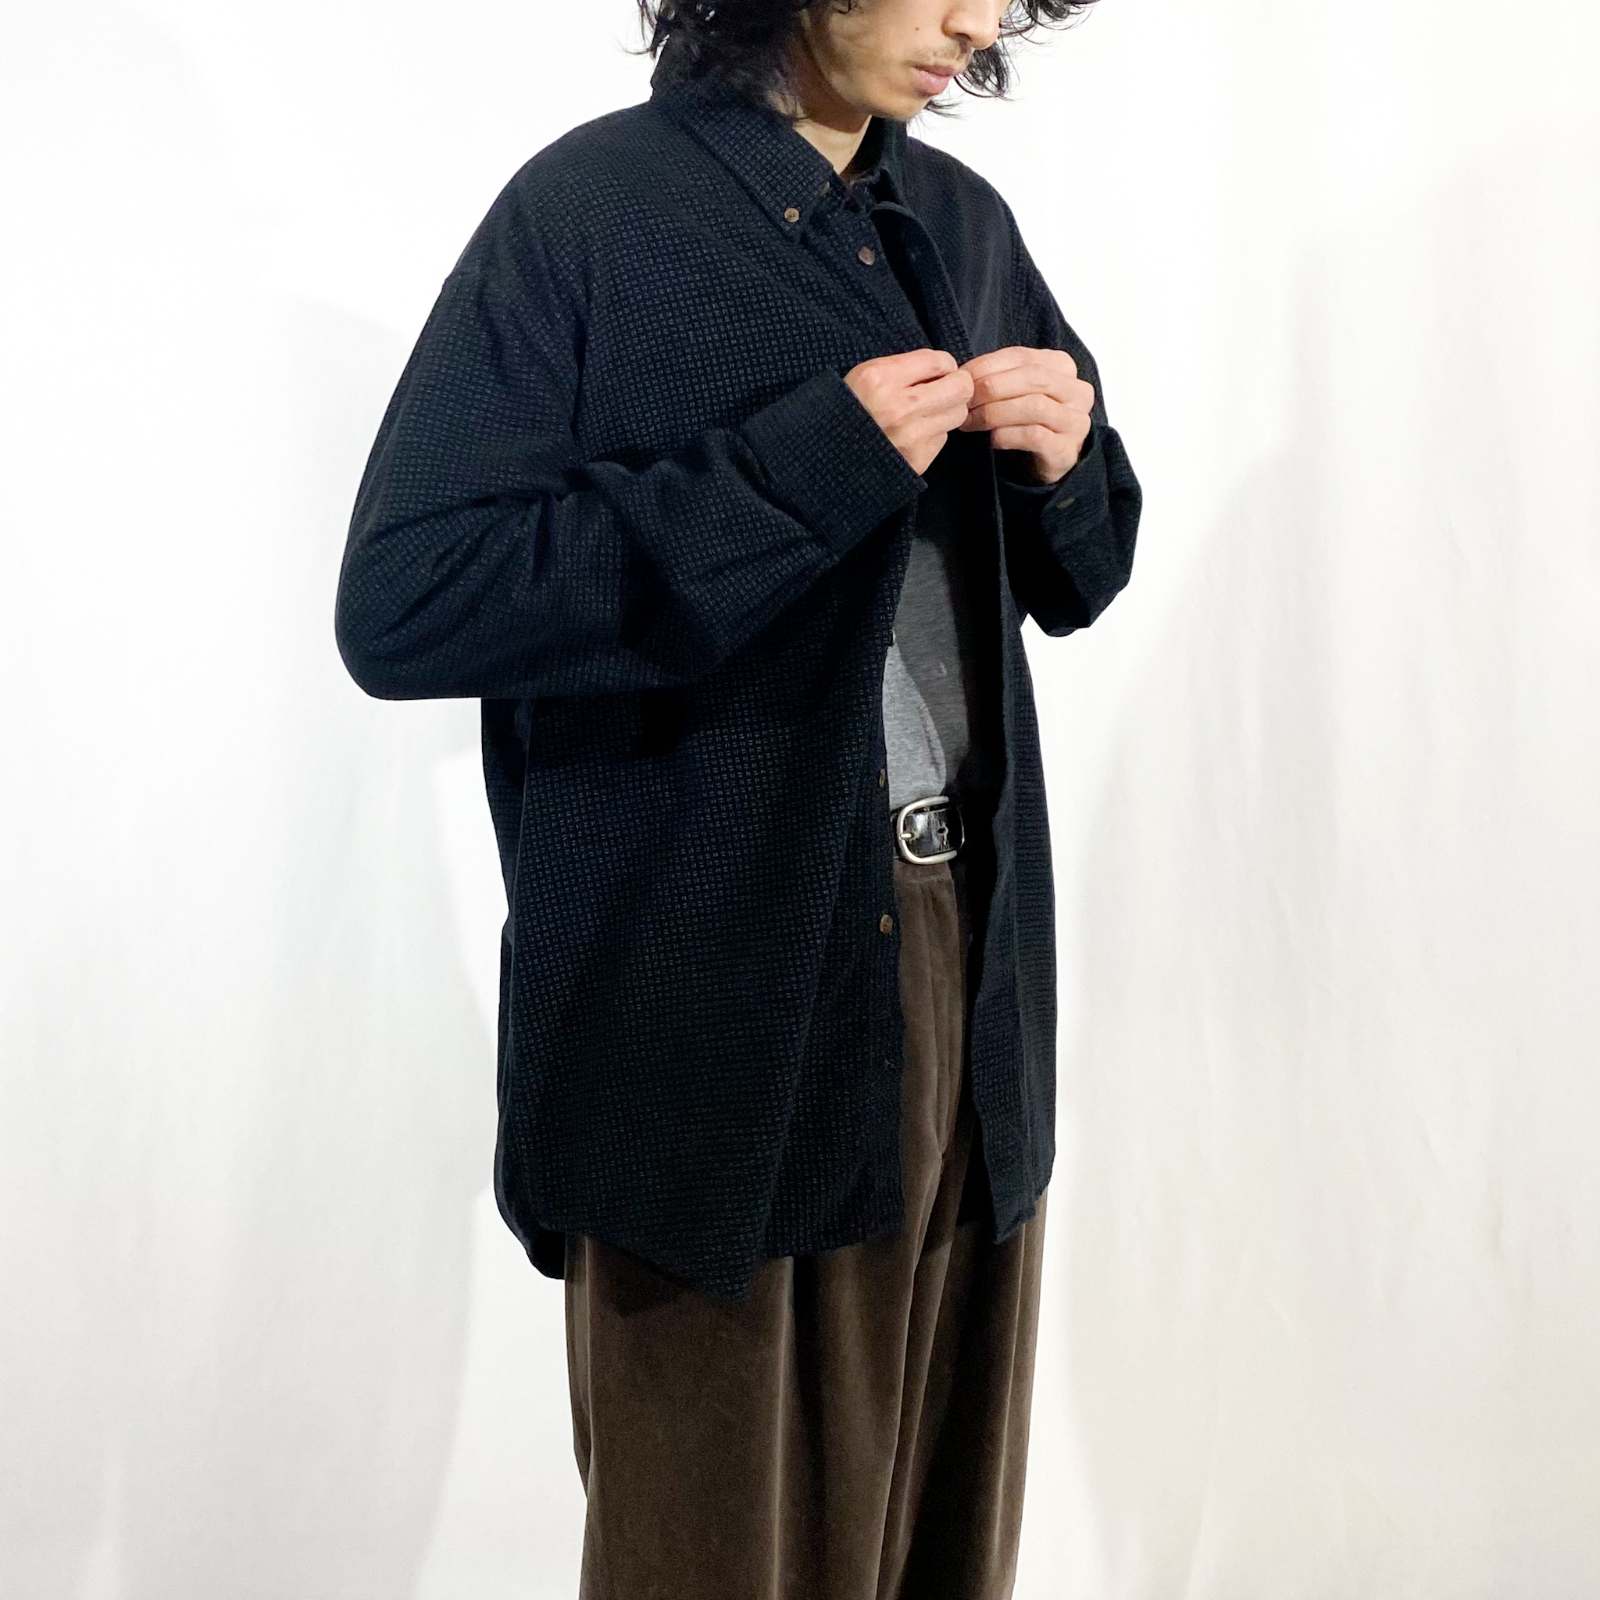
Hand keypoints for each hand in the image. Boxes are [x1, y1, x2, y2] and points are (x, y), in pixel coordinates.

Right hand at [845, 349, 975, 476]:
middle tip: (947, 389)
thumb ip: (903, 367)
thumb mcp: (865, 376)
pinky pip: (942, 438)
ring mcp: (909, 437)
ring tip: (928, 412)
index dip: (946, 365)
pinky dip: (933, 434)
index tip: (940, 371)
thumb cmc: (847, 411)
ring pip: (957, 414)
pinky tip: (915, 434)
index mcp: (881, 379)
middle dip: (957, 386)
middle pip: (960, 388)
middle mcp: (898, 408)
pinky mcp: (916, 460)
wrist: (826, 456)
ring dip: (947, 410)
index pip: (940, 361)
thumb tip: (944, 368)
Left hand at [957, 345, 1093, 486]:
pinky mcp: (1066, 449)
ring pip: (1033, 406)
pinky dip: (1006, 435)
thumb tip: (962, 374)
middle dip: (991, 387)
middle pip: (1031, 377)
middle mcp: (1077, 391)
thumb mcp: (1017, 391)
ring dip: (994, 412)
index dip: (986, 366)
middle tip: (964, 401)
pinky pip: (1033, 436)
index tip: (961, 379)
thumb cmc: (1027, 421)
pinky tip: (990, 439)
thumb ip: (1000, 376)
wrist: (1047, 462)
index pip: (1021, 356)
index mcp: (1062, 366)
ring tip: (970, 422)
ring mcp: (1075, 421)